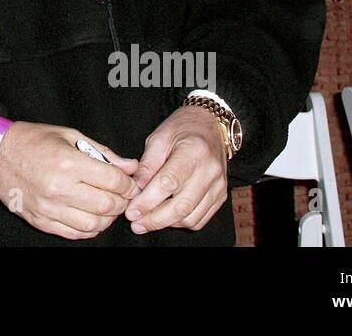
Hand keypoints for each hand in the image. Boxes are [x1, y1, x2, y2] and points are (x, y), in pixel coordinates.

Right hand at [0, 121, 140, 239]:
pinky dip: (89, 229)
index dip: (128, 184)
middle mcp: (59, 187)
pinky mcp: (41, 220)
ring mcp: (49, 207)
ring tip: (107, 207)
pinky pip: (74, 233)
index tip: (129, 182)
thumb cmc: (32, 141)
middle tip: (122, 195)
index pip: (112, 181)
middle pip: (107, 205)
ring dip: (107, 218)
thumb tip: (130, 166)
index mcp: (68, 162)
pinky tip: (91, 217)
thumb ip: (102, 151)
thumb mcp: (68, 135)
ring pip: (93, 224)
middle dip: (122, 201)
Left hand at [126, 105, 228, 233]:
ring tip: (146, 222)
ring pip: (191, 217)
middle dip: (155, 219)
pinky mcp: (220, 196)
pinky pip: (200, 219)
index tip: (131, 211)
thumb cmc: (182, 128)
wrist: (211, 126)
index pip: (169, 183)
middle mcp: (210, 172)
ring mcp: (218, 186)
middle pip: (181, 206)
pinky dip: (181, 222)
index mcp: (194, 152)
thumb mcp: (159, 137)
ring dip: (166, 224)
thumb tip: (136, 188)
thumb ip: (147, 164)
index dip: (148, 201)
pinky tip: (165, 217)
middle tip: (135, 224)